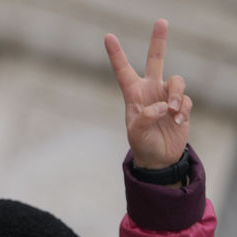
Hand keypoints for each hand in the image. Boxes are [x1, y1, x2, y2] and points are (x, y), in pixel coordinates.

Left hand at [105, 18, 191, 168]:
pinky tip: (177, 122)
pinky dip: (183, 110)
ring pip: (177, 81)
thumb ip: (145, 117)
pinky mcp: (181, 105)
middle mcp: (150, 90)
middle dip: (158, 40)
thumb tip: (163, 105)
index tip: (108, 37)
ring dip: (177, 95)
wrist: (158, 158)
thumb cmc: (142, 143)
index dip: (116, 54)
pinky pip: (186, 100)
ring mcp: (166, 96)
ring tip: (173, 112)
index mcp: (133, 94)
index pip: (123, 70)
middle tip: (161, 21)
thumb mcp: (136, 133)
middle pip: (156, 59)